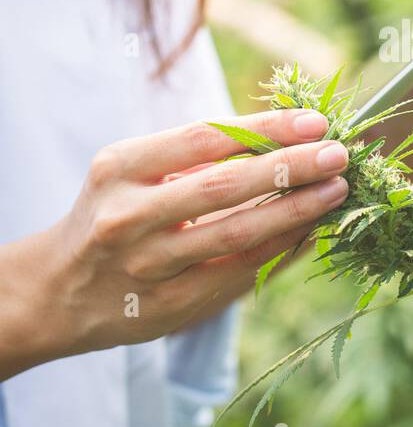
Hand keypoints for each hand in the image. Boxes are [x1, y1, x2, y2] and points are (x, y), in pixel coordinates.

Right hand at [1, 109, 349, 377]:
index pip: (204, 138)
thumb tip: (283, 134)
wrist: (60, 291)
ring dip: (296, 212)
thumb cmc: (113, 214)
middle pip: (225, 187)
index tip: (314, 120)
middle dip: (291, 168)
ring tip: (335, 190)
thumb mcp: (133, 172)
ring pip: (238, 236)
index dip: (265, 128)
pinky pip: (241, 272)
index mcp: (120, 168)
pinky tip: (310, 230)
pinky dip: (281, 249)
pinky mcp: (171, 306)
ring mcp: (150, 266)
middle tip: (338, 154)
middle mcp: (130, 217)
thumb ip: (196, 156)